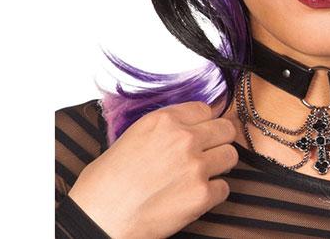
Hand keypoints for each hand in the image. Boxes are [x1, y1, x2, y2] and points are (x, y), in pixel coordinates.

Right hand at [67, 101, 237, 238]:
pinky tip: (195, 197)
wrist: (98, 220)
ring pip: (231, 155)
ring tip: (202, 175)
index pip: (205, 109)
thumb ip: (165, 128)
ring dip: (220, 166)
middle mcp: (184, 138)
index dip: (204, 122)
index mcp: (165, 120)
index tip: (202, 132)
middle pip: (226, 129)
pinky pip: (224, 188)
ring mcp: (195, 166)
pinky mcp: (201, 195)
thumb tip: (185, 128)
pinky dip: (213, 194)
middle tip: (209, 152)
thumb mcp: (133, 136)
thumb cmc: (105, 184)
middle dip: (219, 141)